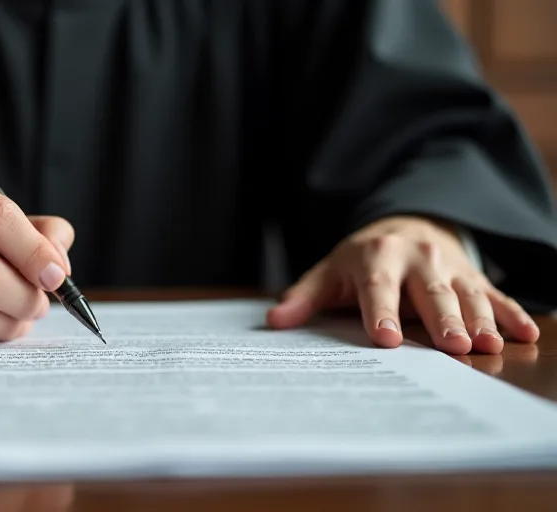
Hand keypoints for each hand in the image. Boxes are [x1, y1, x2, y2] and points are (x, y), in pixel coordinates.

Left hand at [266, 215, 538, 354]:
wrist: (407, 224)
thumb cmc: (362, 259)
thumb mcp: (329, 272)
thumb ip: (304, 298)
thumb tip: (274, 322)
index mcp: (377, 257)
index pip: (378, 288)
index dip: (381, 312)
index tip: (385, 338)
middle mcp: (418, 260)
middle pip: (431, 292)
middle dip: (443, 319)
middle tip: (453, 347)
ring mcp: (450, 268)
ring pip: (467, 295)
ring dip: (480, 320)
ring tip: (489, 345)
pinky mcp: (474, 277)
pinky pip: (496, 295)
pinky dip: (512, 313)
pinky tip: (527, 332)